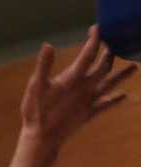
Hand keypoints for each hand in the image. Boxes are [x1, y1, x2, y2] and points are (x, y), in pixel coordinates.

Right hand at [19, 27, 136, 166]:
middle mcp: (85, 88)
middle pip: (104, 66)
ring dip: (123, 74)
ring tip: (135, 66)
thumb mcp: (35, 86)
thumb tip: (48, 45)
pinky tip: (124, 95)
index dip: (94, 39)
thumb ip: (43, 65)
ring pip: (111, 84)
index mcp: (73, 78)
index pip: (88, 54)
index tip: (97, 28)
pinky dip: (116, 99)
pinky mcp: (89, 114)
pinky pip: (106, 104)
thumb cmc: (36, 112)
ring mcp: (89, 101)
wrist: (43, 139)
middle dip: (109, 52)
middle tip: (113, 42)